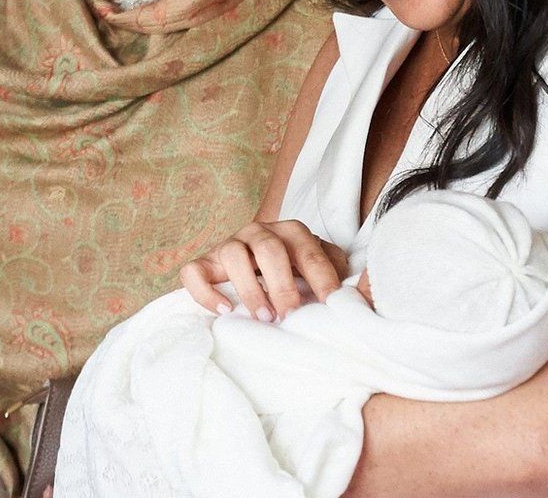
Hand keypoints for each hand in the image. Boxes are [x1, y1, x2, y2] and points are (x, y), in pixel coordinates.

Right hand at [179, 219, 346, 322]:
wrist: (256, 263)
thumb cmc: (296, 272)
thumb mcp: (320, 267)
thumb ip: (335, 271)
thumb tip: (353, 292)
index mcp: (292, 232)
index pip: (309, 252)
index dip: (320, 279)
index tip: (328, 306)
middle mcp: (259, 232)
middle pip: (268, 249)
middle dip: (281, 285)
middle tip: (289, 316)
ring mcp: (228, 244)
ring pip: (231, 254)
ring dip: (249, 287)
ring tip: (263, 316)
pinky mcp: (204, 262)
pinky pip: (194, 271)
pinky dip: (206, 292)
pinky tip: (225, 311)